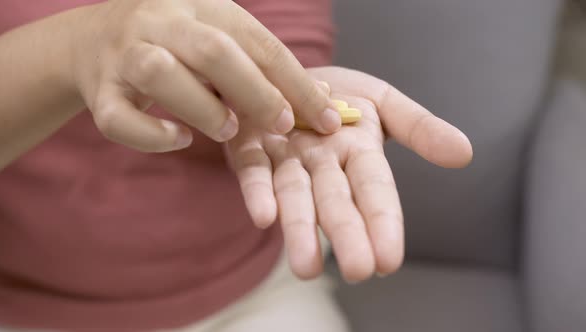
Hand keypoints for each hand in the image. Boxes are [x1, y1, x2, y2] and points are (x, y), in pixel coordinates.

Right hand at [69, 0, 339, 151]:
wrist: (90, 39)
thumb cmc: (174, 45)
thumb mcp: (218, 39)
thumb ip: (262, 65)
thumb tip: (320, 96)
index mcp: (200, 4)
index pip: (259, 41)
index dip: (297, 82)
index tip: (328, 118)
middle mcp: (160, 21)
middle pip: (212, 51)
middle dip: (256, 93)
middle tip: (283, 126)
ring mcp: (123, 54)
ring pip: (159, 75)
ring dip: (203, 109)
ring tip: (229, 130)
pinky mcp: (98, 91)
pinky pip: (120, 118)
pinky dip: (153, 137)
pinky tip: (180, 140)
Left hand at [227, 67, 471, 281]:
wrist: (284, 77)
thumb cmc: (336, 94)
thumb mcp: (383, 101)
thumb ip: (419, 128)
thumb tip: (465, 154)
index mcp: (357, 151)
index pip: (375, 189)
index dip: (383, 221)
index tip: (389, 260)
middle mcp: (321, 162)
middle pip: (336, 201)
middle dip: (347, 234)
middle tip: (358, 270)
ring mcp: (284, 158)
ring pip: (294, 196)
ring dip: (300, 229)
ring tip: (307, 268)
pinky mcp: (250, 149)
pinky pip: (253, 172)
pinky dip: (258, 193)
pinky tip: (264, 216)